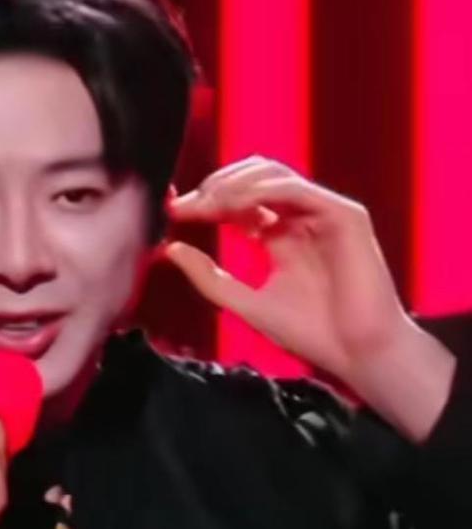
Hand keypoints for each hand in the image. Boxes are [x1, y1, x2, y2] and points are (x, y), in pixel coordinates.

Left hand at [162, 155, 411, 386]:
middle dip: (216, 185)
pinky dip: (261, 191)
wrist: (357, 353)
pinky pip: (296, 189)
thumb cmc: (309, 333)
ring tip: (207, 203)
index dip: (204, 200)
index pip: (238, 202)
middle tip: (189, 205)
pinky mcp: (344, 215)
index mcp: (279, 236)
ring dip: (234, 183)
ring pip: (274, 174)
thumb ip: (209, 277)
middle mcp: (300, 219)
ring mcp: (323, 214)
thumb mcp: (245, 302)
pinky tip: (234, 206)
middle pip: (254, 177)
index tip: (174, 210)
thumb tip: (170, 249)